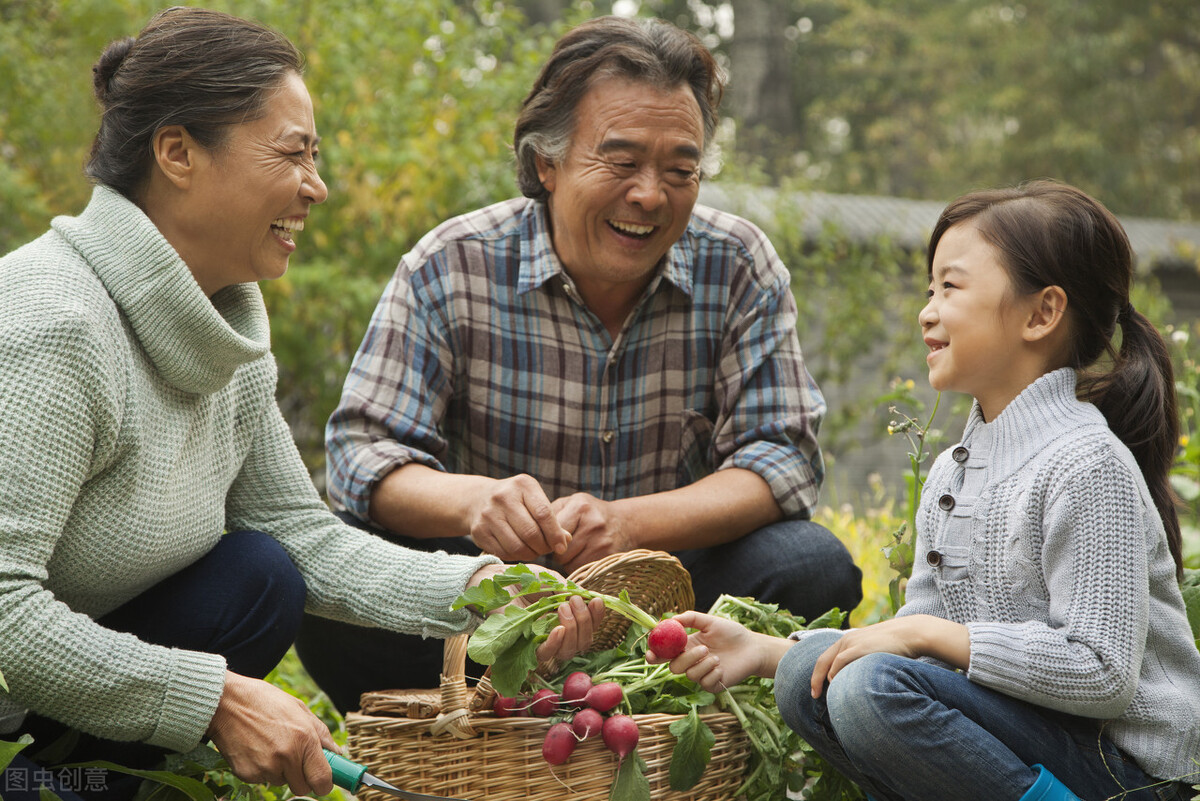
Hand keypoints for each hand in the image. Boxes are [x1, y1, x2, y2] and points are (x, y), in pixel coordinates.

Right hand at [207, 671, 337, 795]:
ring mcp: (266, 768)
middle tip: (293, 759)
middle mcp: (287, 757)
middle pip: (302, 788)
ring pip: (281, 783)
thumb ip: (321, 733)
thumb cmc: (265, 702)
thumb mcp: (299, 709)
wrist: (227, 703)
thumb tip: (336, 753)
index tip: (323, 782)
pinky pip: (262, 780)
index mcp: (304, 739)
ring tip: (270, 746)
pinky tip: (256, 749)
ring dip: (280, 771)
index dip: (325, 784)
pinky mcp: (247, 774)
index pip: (322, 779)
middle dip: (301, 777)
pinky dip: (262, 769)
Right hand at [466, 475, 571, 560]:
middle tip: (547, 549)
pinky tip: (519, 551)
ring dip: (531, 554)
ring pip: (517, 546)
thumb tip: (566, 540)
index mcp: (522, 484)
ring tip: (534, 551)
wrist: (479, 499)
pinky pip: (503, 553)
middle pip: (531, 533)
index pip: (544, 513)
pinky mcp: (479, 531)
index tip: (562, 546)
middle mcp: (503, 497)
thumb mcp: (534, 500)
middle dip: (543, 547)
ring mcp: (488, 514)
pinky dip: (515, 557)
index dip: (555, 534)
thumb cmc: (516, 501)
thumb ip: (551, 519)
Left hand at [466, 564, 605, 662]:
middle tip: (575, 602)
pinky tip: (559, 629)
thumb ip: (568, 591)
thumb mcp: (550, 580)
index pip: (589, 627)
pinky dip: (556, 643)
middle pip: (583, 643)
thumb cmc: (522, 579)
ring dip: (574, 629)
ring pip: (569, 651)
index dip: (597, 618)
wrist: (495, 579)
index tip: (597, 601)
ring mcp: (541, 642)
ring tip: (564, 607)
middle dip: (586, 622)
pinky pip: (545, 654)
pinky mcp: (523, 648)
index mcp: (565, 619)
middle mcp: (556, 635)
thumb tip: (589, 600)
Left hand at [551, 492, 634, 572]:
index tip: (549, 539)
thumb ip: (551, 513)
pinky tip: (584, 557)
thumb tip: (531, 529)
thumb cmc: (591, 513)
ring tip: (576, 550)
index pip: (552, 532)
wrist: (625, 523)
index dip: (547, 539)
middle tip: (565, 546)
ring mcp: (602, 544)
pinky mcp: (607, 559)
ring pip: (569, 564)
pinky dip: (579, 568)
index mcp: (580, 508)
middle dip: (558, 552)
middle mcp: (592, 525)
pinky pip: (582, 572)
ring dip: (568, 561)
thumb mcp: (572, 503)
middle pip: (560, 551)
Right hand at [644, 611, 788, 692]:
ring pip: (689, 675)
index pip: (664, 654)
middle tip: (702, 649)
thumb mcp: (710, 621)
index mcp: (686, 646)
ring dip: (702, 664)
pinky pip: (704, 683)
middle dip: (686, 658)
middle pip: (674, 666)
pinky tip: (722, 666)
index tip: (651, 653)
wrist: (752, 647)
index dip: (654, 655)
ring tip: (717, 656)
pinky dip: (712, 673)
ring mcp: (701, 674)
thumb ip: (691, 618)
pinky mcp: (712, 685)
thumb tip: (672, 619)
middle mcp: (691, 662)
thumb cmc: (731, 633)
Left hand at [809, 615, 968, 697]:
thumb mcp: (874, 651)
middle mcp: (845, 641)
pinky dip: (835, 675)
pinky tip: (837, 686)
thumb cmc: (895, 645)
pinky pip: (839, 663)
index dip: (818, 674)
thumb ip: (863, 660)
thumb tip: (860, 678)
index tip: (816, 688)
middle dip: (815, 680)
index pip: (825, 658)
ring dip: (826, 681)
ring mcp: (851, 644)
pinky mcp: (858, 648)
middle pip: (821, 661)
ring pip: (830, 665)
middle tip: (814, 696)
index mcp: (847, 641)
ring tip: (827, 697)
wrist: (908, 633)